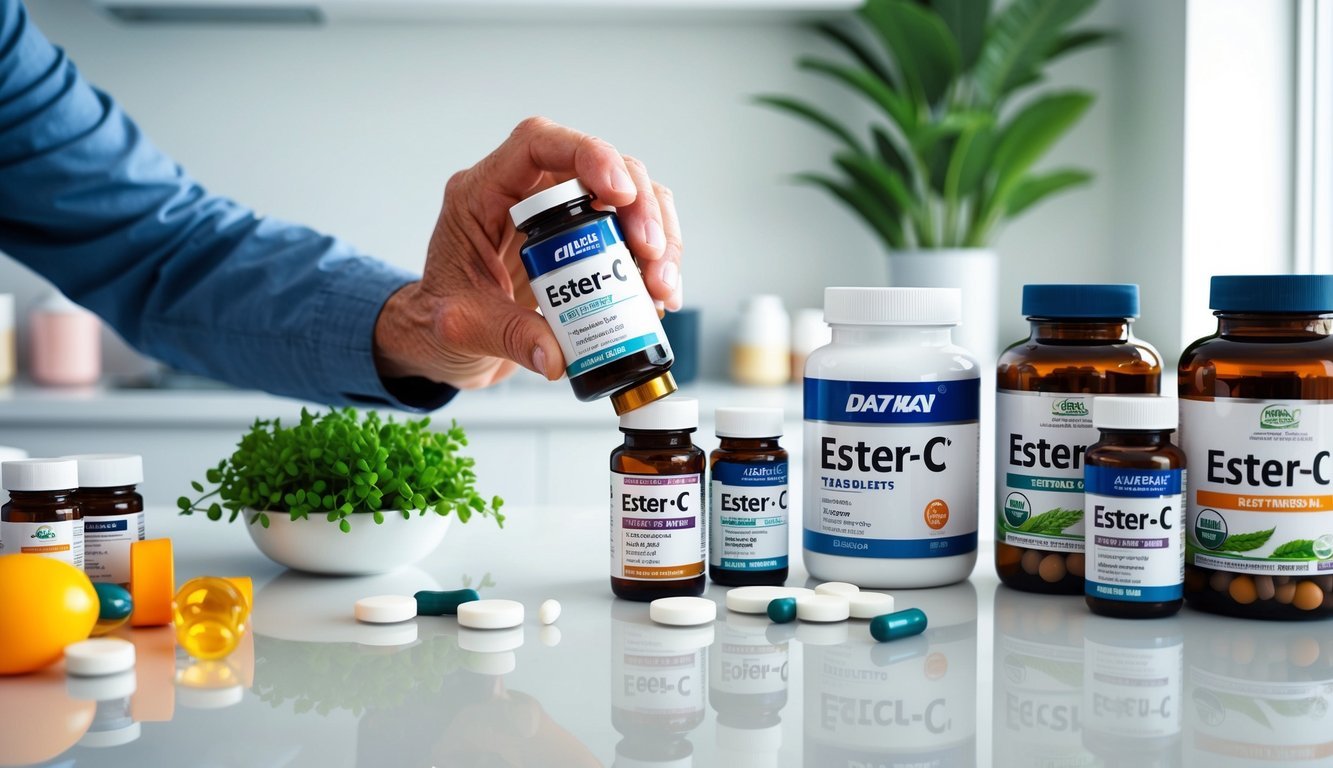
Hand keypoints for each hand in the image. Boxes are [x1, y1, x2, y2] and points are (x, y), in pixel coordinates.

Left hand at [373, 117, 683, 389]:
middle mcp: (526, 192)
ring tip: (661, 288)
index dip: (587, 154)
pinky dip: (655, 262)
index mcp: (482, 194)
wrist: (442, 344)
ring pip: (629, 196)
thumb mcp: (461, 330)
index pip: (537, 143)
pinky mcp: (584, 243)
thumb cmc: (438, 323)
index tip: (621, 195)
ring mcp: (560, 215)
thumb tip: (554, 355)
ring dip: (658, 236)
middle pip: (600, 166)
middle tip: (650, 255)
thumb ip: (505, 336)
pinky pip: (631, 234)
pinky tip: (661, 298)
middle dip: (639, 206)